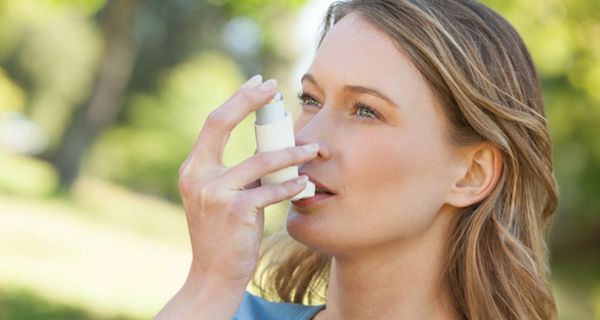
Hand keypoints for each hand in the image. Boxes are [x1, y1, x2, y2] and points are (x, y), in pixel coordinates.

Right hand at [178, 75, 318, 287]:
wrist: (214, 274)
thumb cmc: (224, 233)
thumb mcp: (222, 196)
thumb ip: (237, 171)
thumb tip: (270, 144)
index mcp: (194, 168)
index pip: (213, 122)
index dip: (236, 99)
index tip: (259, 84)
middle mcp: (197, 176)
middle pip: (221, 123)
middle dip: (249, 101)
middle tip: (276, 88)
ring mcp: (214, 193)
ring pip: (260, 160)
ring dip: (291, 153)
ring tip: (313, 149)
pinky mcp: (235, 211)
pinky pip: (271, 191)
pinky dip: (292, 186)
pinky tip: (306, 184)